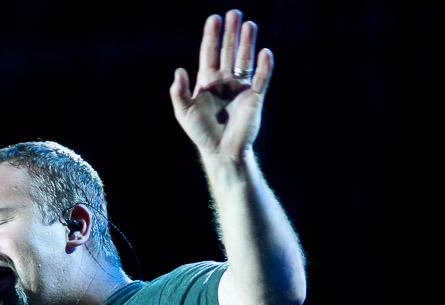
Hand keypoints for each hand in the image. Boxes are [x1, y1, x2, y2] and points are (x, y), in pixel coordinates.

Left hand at [170, 10, 272, 162]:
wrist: (222, 152)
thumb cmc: (202, 133)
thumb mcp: (184, 113)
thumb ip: (179, 92)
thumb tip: (179, 70)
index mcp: (208, 81)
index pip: (210, 52)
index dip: (212, 36)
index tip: (214, 19)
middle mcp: (225, 81)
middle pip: (229, 51)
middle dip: (231, 33)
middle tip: (234, 13)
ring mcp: (241, 87)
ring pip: (245, 59)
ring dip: (247, 43)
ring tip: (250, 25)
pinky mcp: (254, 97)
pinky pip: (261, 78)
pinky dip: (264, 66)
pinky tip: (265, 53)